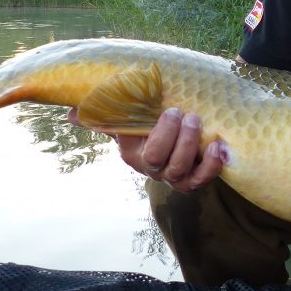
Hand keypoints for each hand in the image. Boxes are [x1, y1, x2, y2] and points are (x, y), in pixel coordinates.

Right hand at [67, 107, 224, 191]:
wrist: (179, 136)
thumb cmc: (149, 124)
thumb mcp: (128, 118)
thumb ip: (104, 114)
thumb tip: (72, 113)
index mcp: (132, 154)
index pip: (141, 151)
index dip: (159, 133)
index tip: (170, 109)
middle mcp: (151, 169)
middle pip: (160, 161)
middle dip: (173, 136)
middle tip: (183, 113)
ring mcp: (173, 177)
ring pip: (180, 171)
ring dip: (191, 145)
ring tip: (197, 121)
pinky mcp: (193, 180)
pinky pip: (202, 179)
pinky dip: (212, 165)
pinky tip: (218, 146)